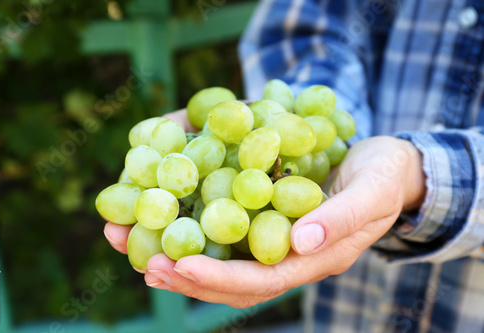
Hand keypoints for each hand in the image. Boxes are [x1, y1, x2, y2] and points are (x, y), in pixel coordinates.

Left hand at [104, 116, 425, 307]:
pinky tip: (163, 218)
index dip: (219, 277)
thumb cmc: (385, 177)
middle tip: (142, 263)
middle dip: (186, 275)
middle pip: (232, 280)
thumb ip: (341, 219)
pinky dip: (193, 228)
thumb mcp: (373, 191)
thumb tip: (300, 243)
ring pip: (223, 259)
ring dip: (179, 253)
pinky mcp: (267, 217)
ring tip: (135, 245)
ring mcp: (277, 240)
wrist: (389, 167)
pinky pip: (226, 232)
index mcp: (316, 259)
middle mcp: (290, 257)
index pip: (262, 280)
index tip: (176, 267)